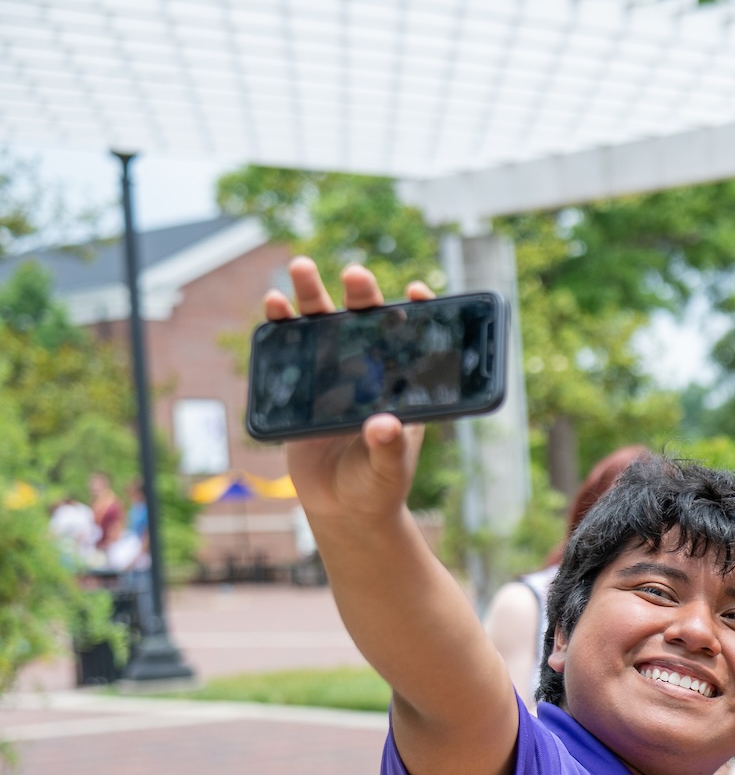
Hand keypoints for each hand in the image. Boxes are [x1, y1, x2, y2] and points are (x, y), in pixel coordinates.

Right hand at [266, 259, 431, 525]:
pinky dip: (281, 325)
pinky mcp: (302, 387)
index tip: (417, 290)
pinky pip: (291, 350)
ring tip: (300, 266)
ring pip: (325, 327)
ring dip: (313, 296)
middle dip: (362, 296)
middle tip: (355, 273)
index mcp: (402, 387)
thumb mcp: (387, 471)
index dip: (419, 313)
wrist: (342, 508)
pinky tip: (274, 305)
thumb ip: (388, 449)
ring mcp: (335, 376)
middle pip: (367, 325)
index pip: (415, 342)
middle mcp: (370, 373)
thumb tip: (384, 425)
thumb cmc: (378, 487)